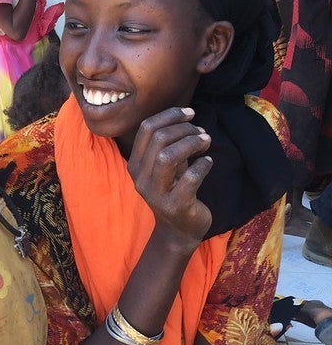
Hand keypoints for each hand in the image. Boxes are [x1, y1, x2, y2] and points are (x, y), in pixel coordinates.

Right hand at [127, 107, 212, 246]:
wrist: (179, 230)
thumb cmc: (175, 191)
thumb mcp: (167, 166)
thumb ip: (170, 145)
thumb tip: (187, 118)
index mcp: (136, 165)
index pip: (146, 129)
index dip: (169, 116)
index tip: (190, 114)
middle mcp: (141, 179)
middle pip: (158, 139)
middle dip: (184, 129)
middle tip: (202, 132)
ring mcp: (156, 194)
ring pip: (167, 156)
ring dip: (191, 143)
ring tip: (206, 141)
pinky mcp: (175, 206)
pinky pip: (190, 177)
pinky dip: (203, 165)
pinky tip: (209, 162)